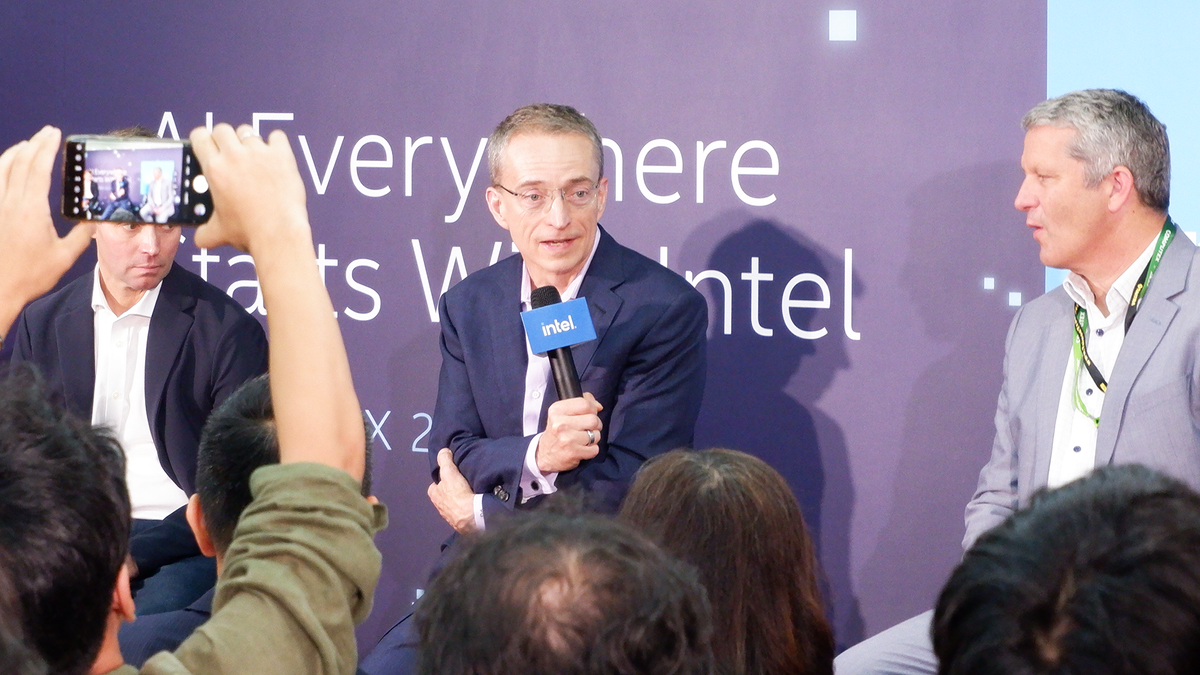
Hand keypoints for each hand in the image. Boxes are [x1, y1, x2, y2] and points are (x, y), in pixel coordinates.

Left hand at [0, 126, 93, 335]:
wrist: (0, 289)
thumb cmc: (31, 275)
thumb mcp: (65, 256)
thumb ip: (82, 235)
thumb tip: (96, 219)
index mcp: (31, 210)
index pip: (38, 169)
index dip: (46, 148)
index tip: (54, 134)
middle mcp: (10, 203)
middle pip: (19, 163)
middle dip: (34, 144)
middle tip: (46, 133)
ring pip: (2, 169)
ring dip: (15, 153)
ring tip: (27, 144)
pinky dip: (2, 168)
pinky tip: (7, 167)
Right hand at [188, 124, 309, 255]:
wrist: (278, 233)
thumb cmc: (249, 231)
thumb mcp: (219, 232)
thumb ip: (205, 231)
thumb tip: (200, 237)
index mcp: (214, 169)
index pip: (200, 136)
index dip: (202, 139)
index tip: (207, 144)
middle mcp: (234, 156)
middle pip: (223, 129)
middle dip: (225, 138)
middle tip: (231, 153)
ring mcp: (259, 152)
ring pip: (248, 131)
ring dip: (248, 142)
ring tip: (254, 158)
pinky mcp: (281, 155)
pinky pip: (277, 136)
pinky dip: (276, 143)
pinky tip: (276, 156)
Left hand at [428, 448, 475, 532]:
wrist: (471, 517)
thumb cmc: (457, 493)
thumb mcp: (449, 472)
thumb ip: (444, 460)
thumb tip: (443, 451)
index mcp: (434, 495)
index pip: (435, 484)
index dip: (442, 478)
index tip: (451, 474)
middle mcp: (439, 507)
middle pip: (444, 494)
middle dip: (451, 490)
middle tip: (462, 484)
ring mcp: (450, 516)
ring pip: (453, 504)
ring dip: (460, 500)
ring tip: (470, 492)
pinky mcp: (461, 522)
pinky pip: (463, 512)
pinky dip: (467, 508)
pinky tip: (474, 503)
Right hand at [536, 393, 603, 473]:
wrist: (544, 455)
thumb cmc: (557, 432)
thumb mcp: (562, 413)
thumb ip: (581, 404)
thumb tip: (598, 406)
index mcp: (557, 410)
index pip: (585, 404)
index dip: (592, 409)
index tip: (589, 414)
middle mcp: (560, 423)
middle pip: (593, 419)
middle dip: (595, 425)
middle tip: (587, 429)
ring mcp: (567, 439)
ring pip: (596, 434)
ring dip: (593, 438)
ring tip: (583, 439)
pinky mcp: (573, 452)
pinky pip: (595, 449)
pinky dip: (592, 450)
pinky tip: (582, 449)